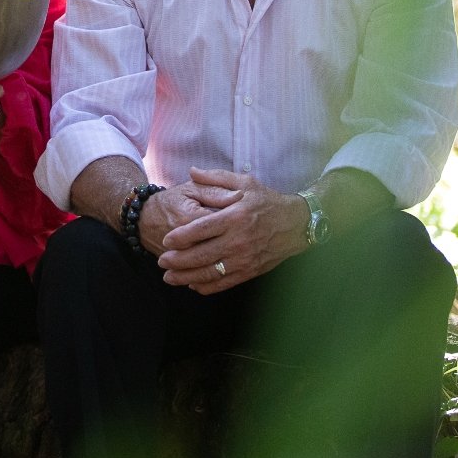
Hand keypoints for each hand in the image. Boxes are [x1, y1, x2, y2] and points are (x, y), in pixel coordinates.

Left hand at [156, 167, 307, 293]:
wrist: (296, 224)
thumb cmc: (267, 201)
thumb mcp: (244, 182)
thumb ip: (216, 178)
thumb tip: (192, 171)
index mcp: (234, 217)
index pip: (202, 229)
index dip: (181, 237)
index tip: (166, 241)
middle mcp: (238, 240)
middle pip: (202, 254)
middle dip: (178, 261)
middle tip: (161, 261)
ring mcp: (244, 258)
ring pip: (211, 272)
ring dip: (187, 277)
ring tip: (169, 277)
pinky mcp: (250, 271)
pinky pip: (225, 283)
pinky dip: (207, 286)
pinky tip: (193, 284)